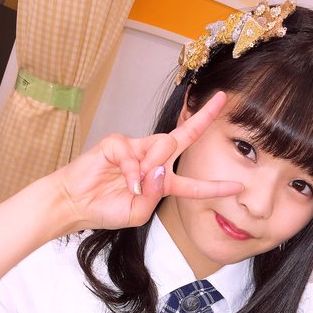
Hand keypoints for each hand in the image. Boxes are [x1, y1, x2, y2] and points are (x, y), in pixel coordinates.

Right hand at [55, 91, 241, 232]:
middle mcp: (152, 161)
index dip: (214, 186)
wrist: (76, 205)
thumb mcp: (138, 213)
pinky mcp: (118, 144)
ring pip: (163, 145)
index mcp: (161, 182)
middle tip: (222, 99)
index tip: (237, 186)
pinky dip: (133, 172)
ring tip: (137, 185)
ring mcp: (136, 149)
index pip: (192, 183)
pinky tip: (127, 183)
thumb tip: (160, 170)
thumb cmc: (106, 209)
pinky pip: (135, 154)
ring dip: (154, 168)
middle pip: (184, 136)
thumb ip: (154, 196)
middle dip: (204, 117)